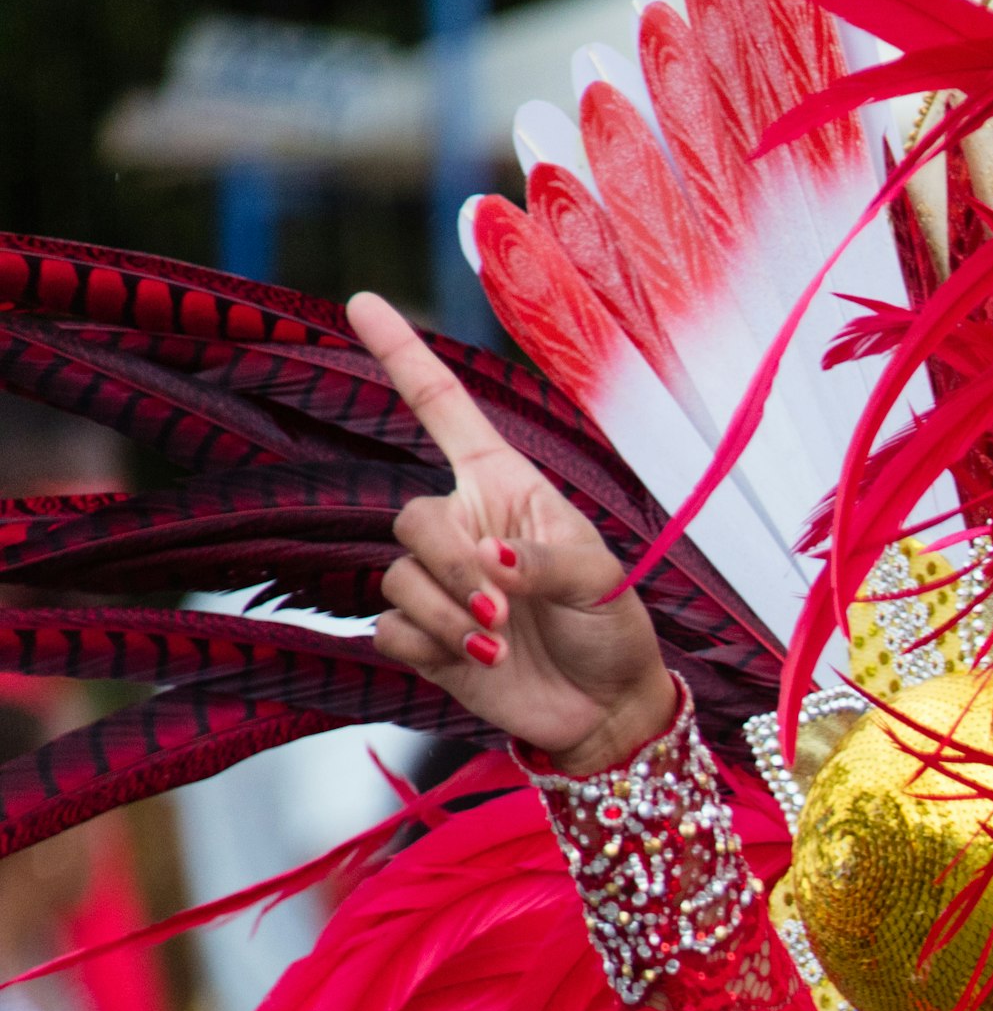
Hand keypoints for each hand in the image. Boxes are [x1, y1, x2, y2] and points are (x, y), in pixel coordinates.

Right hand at [351, 292, 676, 773]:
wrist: (606, 710)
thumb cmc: (612, 629)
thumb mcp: (601, 579)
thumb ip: (547, 561)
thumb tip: (489, 560)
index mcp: (505, 490)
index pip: (443, 411)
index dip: (404, 357)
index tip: (363, 301)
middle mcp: (463, 528)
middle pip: (410, 517)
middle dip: (450, 564)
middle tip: (501, 608)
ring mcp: (438, 583)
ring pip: (396, 576)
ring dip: (447, 615)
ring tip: (499, 644)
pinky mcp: (423, 637)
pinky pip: (388, 628)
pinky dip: (429, 647)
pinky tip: (475, 664)